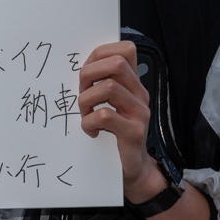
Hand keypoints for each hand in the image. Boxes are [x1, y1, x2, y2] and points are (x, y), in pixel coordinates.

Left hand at [78, 41, 156, 195]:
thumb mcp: (110, 104)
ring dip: (86, 99)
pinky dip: (89, 122)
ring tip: (84, 115)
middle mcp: (140, 94)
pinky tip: (90, 131)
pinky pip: (105, 115)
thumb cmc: (114, 135)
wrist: (133, 169)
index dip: (101, 53)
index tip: (86, 71)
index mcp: (133, 84)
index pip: (126, 49)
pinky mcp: (134, 132)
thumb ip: (100, 85)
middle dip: (89, 74)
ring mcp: (139, 112)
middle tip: (81, 93)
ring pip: (109, 87)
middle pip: (116, 63)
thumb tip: (80, 67)